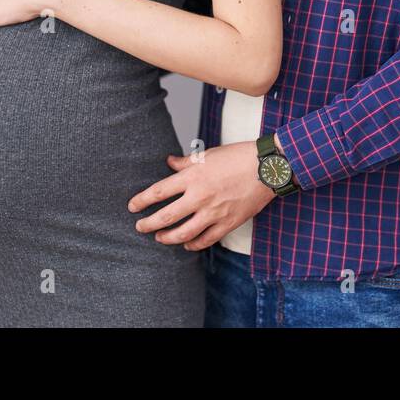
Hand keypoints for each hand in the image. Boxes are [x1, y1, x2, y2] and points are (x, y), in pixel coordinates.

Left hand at [126, 141, 276, 250]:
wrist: (266, 168)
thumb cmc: (237, 157)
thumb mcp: (207, 155)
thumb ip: (185, 162)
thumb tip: (168, 162)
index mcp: (193, 177)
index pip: (159, 192)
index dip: (142, 201)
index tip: (132, 206)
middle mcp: (200, 197)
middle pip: (166, 217)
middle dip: (148, 224)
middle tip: (139, 227)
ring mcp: (214, 212)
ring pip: (184, 233)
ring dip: (167, 238)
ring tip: (159, 238)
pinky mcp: (228, 223)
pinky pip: (206, 240)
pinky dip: (193, 244)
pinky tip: (186, 244)